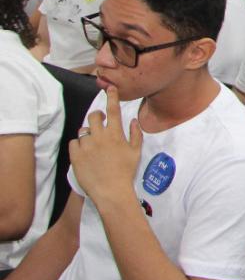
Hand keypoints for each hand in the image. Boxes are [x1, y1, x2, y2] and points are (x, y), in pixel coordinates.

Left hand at [70, 87, 143, 209]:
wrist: (110, 190)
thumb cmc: (126, 171)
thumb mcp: (136, 152)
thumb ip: (135, 134)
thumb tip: (132, 121)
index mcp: (115, 134)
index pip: (113, 110)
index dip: (112, 97)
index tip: (110, 88)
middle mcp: (100, 136)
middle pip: (93, 116)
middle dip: (96, 115)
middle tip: (99, 121)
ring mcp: (86, 145)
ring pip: (83, 130)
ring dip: (88, 133)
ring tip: (92, 143)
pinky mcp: (75, 155)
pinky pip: (74, 143)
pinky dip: (79, 145)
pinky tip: (85, 153)